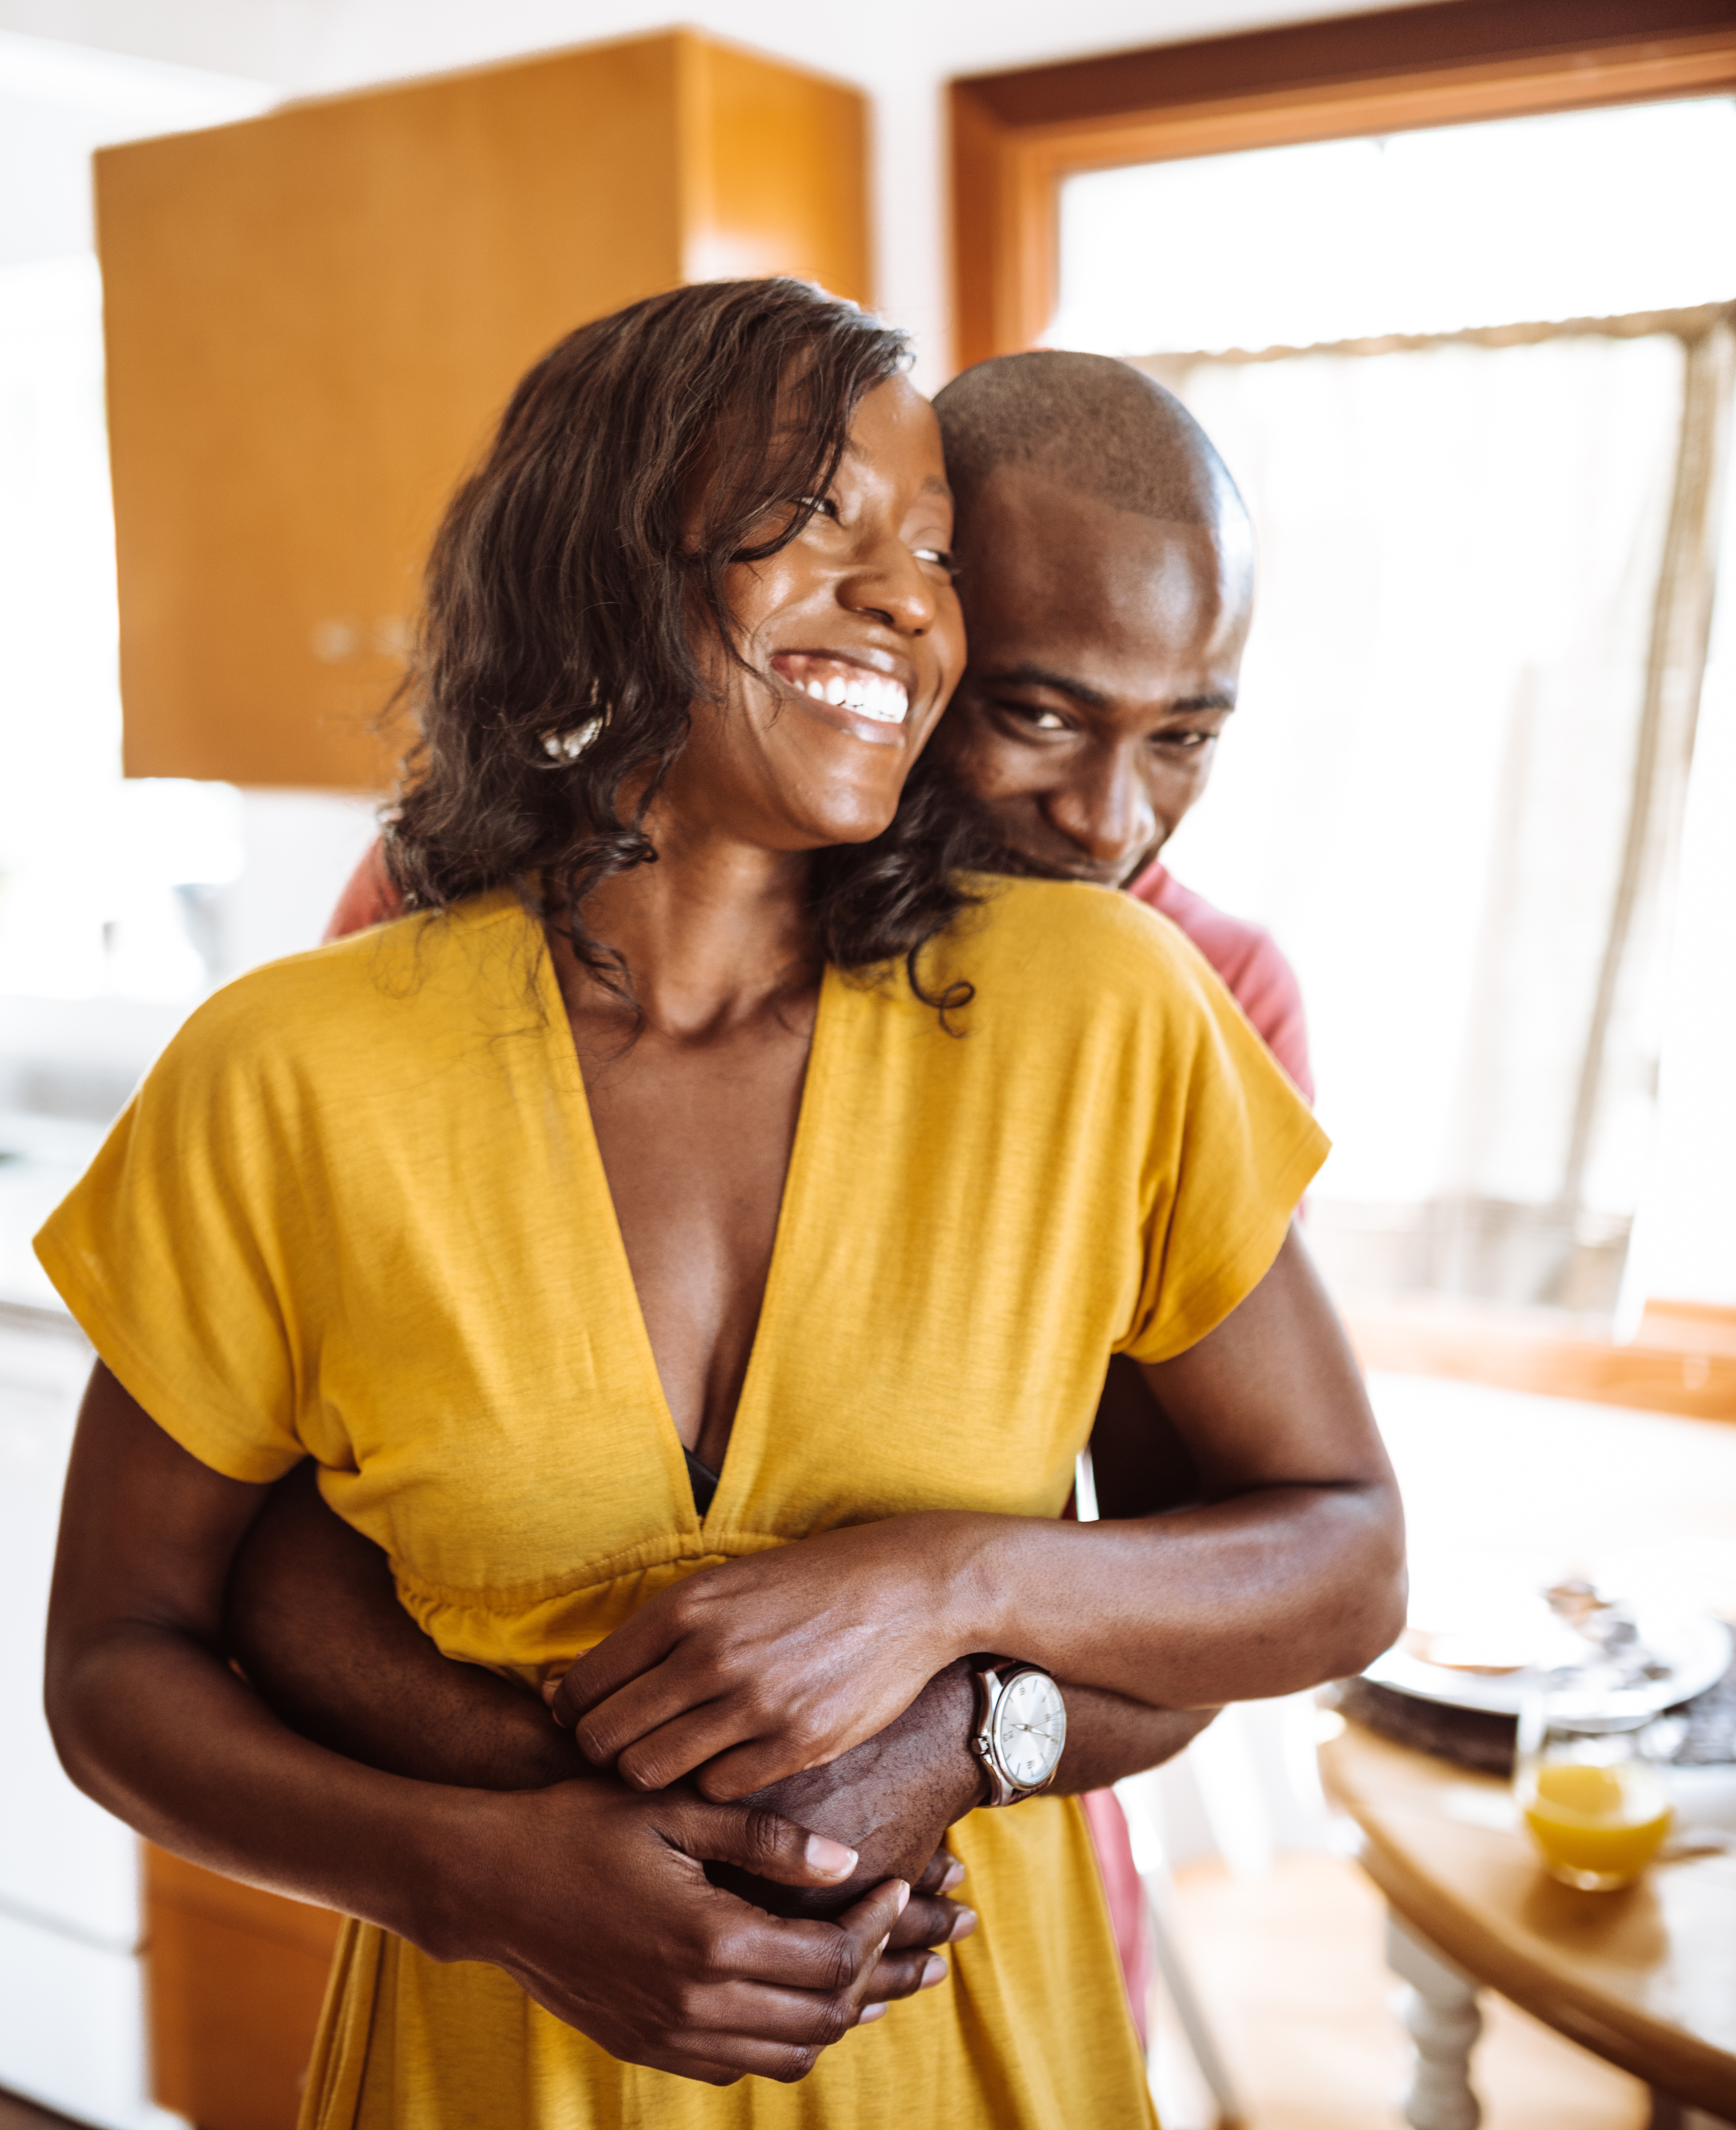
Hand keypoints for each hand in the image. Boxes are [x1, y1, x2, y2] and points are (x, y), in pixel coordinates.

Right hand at [445, 1771, 921, 2084]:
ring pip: (787, 2053)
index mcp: (710, 1940)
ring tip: (875, 1973)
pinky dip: (783, 2037)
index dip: (880, 1924)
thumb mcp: (673, 1809)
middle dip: (882, 1975)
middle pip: (823, 2014)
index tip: (900, 1883)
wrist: (487, 1884)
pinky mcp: (645, 2046)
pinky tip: (797, 1996)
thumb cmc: (576, 1827)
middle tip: (917, 1937)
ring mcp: (668, 2035)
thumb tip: (846, 1862)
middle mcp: (694, 2004)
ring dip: (836, 2014)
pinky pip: (739, 2066)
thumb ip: (763, 1839)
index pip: (832, 1958)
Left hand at [549, 1516, 972, 1795]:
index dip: (575, 1714)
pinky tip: (730, 1760)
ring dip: (653, 1773)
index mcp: (683, 1608)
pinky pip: (717, 1789)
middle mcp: (709, 1655)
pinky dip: (713, 1782)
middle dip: (602, 1754)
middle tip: (624, 1750)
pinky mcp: (798, 1743)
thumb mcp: (724, 1586)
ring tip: (674, 1759)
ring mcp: (754, 1703)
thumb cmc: (807, 1586)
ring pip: (652, 1772)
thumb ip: (654, 1634)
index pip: (584, 1687)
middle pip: (607, 1739)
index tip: (588, 1720)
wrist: (909, 1589)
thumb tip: (568, 1686)